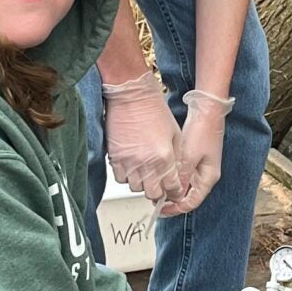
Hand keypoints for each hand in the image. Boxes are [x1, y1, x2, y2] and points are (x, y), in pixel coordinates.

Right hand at [100, 70, 184, 208]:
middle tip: (159, 184)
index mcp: (165, 158)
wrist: (132, 96)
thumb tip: (175, 173)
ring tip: (144, 173)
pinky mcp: (114, 158)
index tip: (173, 191)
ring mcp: (129, 162)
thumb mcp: (175, 134)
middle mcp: (146, 164)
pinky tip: (132, 167)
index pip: (171, 188)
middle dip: (157, 191)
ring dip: (141, 183)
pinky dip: (127, 176)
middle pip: (152, 194)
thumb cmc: (154, 110)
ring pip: (135, 188)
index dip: (174, 192)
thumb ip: (176, 157)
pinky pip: (120, 178)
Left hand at [170, 88, 233, 217]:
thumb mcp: (189, 156)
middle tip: (155, 201)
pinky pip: (184, 175)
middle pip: (187, 196)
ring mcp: (201, 167)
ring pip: (185, 186)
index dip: (175, 209)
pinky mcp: (195, 159)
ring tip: (157, 188)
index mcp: (208, 178)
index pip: (191, 202)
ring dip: (171, 189)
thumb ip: (181, 176)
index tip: (160, 209)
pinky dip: (174, 178)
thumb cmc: (203, 130)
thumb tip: (173, 193)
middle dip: (171, 200)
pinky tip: (163, 176)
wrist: (208, 111)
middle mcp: (205, 175)